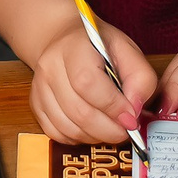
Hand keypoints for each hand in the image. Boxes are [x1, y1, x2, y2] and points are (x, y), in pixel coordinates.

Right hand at [28, 16, 156, 144]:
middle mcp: (50, 67)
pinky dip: (78, 138)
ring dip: (95, 136)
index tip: (131, 118)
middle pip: (78, 111)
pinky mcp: (36, 104)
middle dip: (108, 129)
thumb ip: (141, 79)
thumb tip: (134, 111)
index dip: (113, 106)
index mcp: (74, 47)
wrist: (65, 40)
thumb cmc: (99, 46)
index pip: (88, 83)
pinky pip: (56, 134)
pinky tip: (91, 128)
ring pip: (67, 127)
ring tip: (110, 128)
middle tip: (126, 130)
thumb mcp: (128, 51)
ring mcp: (39, 87)